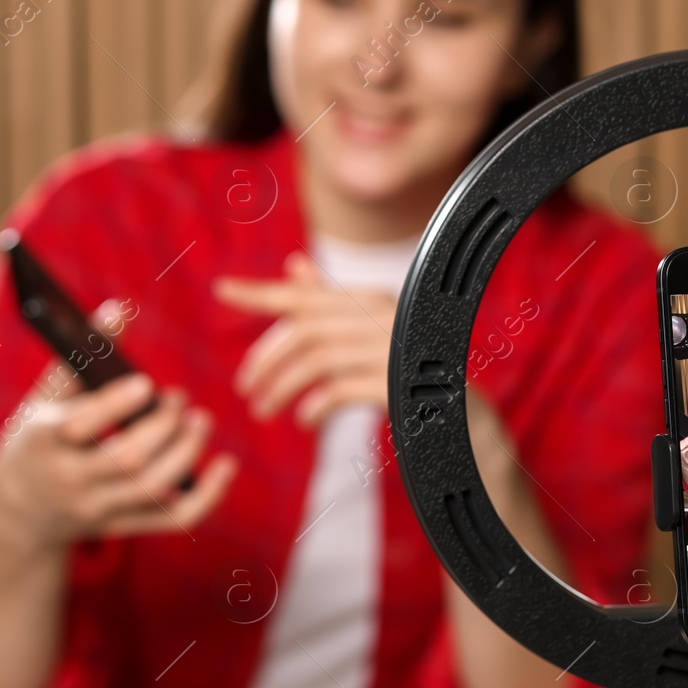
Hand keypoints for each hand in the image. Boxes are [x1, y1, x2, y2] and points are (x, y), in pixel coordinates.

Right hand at [0, 365, 236, 545]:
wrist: (18, 514)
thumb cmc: (36, 440)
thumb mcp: (44, 398)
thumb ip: (81, 356)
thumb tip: (120, 308)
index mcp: (42, 442)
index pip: (80, 427)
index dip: (116, 405)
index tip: (147, 384)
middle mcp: (69, 480)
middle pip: (126, 460)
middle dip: (163, 428)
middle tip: (181, 400)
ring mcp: (97, 510)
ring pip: (152, 489)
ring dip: (187, 453)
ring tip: (201, 422)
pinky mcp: (121, 527)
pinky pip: (172, 520)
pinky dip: (206, 496)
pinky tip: (225, 467)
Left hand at [214, 251, 395, 426]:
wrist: (466, 423)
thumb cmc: (411, 376)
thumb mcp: (370, 336)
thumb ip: (331, 306)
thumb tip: (295, 263)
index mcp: (373, 300)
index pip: (306, 294)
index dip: (261, 293)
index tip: (221, 289)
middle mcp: (385, 316)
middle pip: (305, 329)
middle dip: (266, 358)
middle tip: (245, 387)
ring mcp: (394, 348)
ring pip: (317, 360)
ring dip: (281, 386)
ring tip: (263, 410)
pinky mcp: (398, 384)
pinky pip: (340, 389)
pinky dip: (315, 405)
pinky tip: (305, 420)